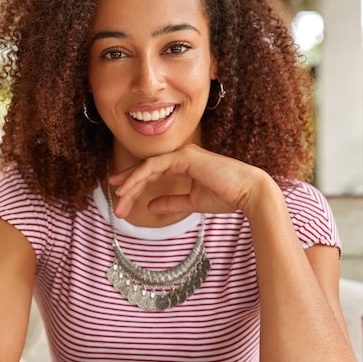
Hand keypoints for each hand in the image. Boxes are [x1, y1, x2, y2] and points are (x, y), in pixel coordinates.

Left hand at [109, 144, 271, 218]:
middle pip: (147, 167)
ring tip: (119, 198)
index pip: (153, 170)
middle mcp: (181, 155)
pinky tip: (128, 189)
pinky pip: (154, 165)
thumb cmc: (226, 196)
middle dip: (128, 183)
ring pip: (148, 166)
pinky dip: (139, 176)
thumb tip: (150, 207)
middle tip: (114, 198)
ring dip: (131, 183)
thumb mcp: (191, 202)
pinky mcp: (184, 157)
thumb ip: (171, 203)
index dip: (135, 180)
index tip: (120, 192)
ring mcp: (182, 154)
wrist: (248, 193)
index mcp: (184, 163)